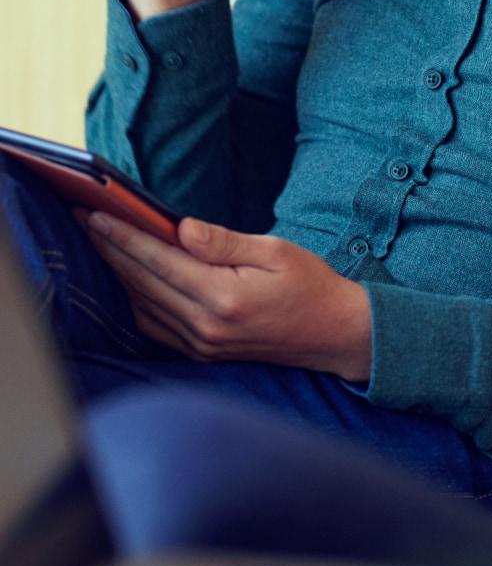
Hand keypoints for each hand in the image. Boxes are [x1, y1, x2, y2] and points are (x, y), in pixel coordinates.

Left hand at [83, 212, 371, 381]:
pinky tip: (128, 279)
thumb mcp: (276, 251)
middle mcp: (205, 325)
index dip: (123, 236)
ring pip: (142, 304)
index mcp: (224, 296)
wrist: (334, 334)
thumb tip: (181, 228)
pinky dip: (135, 299)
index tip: (96, 213)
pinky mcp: (201, 352)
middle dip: (110, 248)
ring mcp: (201, 344)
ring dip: (118, 273)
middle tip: (83, 219)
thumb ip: (224, 242)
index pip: (159, 261)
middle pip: (142, 282)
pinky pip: (154, 325)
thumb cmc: (311, 285)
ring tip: (100, 242)